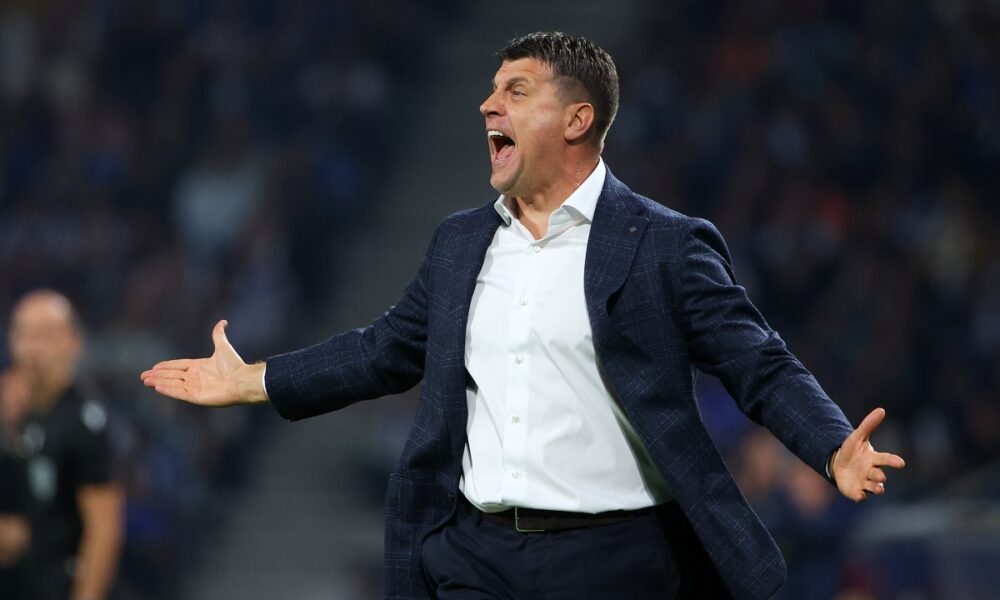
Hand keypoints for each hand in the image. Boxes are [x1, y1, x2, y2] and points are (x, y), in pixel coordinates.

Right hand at [140, 320, 266, 405]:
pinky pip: (179, 393)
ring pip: (172, 384)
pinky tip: (157, 386)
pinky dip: (168, 390)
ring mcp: (195, 388)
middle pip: (172, 376)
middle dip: (157, 376)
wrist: (242, 380)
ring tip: (146, 381)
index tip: (154, 367)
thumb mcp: (223, 347)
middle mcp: (195, 378)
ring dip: (159, 382)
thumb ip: (218, 335)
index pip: (178, 366)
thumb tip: (223, 321)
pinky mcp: (196, 397)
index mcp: (199, 366)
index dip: (166, 366)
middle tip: (143, 376)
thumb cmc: (235, 365)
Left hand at [832, 407, 905, 501]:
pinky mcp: (856, 491)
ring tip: (877, 488)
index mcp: (874, 459)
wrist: (838, 464)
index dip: (893, 461)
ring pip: (874, 487)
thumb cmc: (851, 450)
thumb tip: (881, 410)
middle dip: (880, 476)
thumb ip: (868, 424)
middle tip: (880, 475)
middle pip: (879, 475)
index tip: (901, 463)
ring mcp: (865, 483)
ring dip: (876, 488)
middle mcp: (872, 472)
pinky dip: (860, 496)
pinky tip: (859, 496)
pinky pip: (860, 496)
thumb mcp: (857, 436)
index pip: (886, 459)